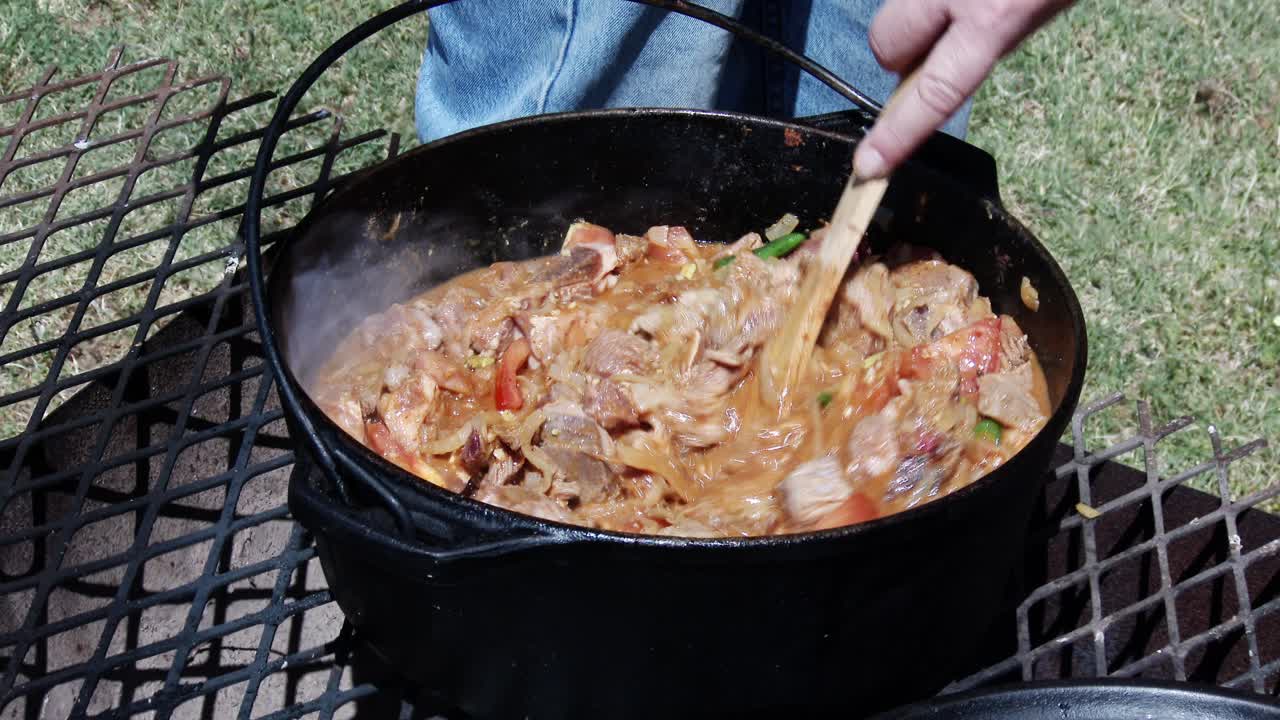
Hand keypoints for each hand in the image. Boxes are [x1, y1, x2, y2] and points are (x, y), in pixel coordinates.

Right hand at [853, 0, 1074, 179]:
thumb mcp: (1051, 4)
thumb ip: (996, 34)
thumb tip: (958, 50)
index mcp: (994, 18)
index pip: (934, 91)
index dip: (898, 133)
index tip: (868, 164)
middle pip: (886, 43)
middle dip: (898, 53)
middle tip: (935, 43)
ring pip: (898, 5)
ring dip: (921, 9)